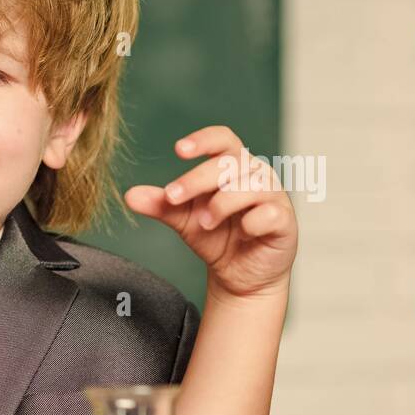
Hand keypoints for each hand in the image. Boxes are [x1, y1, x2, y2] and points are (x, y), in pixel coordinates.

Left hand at [124, 125, 297, 299]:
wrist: (239, 274)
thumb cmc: (216, 236)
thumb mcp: (183, 220)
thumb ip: (161, 205)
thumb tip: (130, 195)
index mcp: (232, 166)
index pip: (222, 139)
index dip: (203, 140)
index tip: (178, 149)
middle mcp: (255, 175)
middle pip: (230, 163)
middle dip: (197, 179)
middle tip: (172, 197)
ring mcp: (273, 196)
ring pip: (252, 185)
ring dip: (222, 203)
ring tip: (204, 223)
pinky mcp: (284, 221)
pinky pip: (270, 213)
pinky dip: (253, 222)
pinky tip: (243, 233)